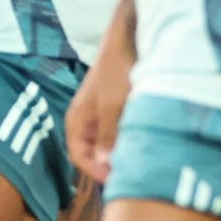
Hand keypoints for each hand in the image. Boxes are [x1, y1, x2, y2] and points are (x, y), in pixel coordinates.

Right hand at [66, 47, 131, 181]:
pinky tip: (143, 141)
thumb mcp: (113, 106)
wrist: (128, 40)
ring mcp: (102, 114)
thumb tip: (105, 163)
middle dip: (110, 163)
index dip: (96, 171)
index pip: (79, 156)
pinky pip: (119, 131)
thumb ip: (108, 135)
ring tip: (139, 159)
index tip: (117, 180)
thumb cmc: (116, 70)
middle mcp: (87, 120)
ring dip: (121, 151)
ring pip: (109, 142)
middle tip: (132, 172)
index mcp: (77, 120)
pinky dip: (129, 138)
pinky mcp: (117, 108)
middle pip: (94, 152)